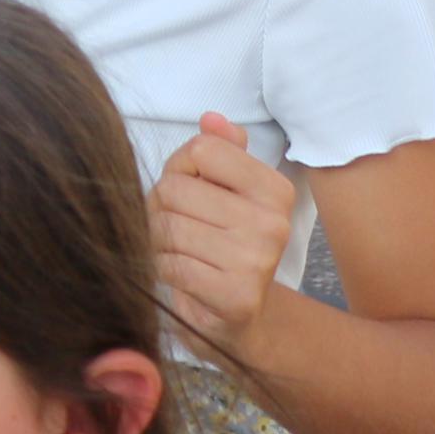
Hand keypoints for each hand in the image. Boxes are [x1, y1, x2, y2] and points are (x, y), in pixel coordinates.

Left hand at [149, 111, 295, 349]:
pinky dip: (165, 269)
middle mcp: (272, 222)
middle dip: (163, 208)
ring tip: (183, 252)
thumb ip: (219, 151)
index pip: (201, 150)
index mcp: (274, 189)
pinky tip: (185, 275)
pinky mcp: (236, 296)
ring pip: (166, 227)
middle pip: (174, 189)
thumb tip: (211, 118)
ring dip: (160, 241)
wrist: (242, 315)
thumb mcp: (226, 192)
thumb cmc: (224, 242)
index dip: (180, 169)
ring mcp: (257, 260)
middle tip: (182, 228)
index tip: (192, 191)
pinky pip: (170, 265)